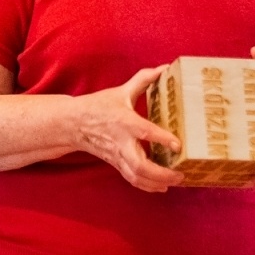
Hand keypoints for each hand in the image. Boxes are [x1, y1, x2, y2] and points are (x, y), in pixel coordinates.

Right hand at [73, 66, 184, 193]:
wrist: (73, 124)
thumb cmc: (99, 106)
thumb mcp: (120, 91)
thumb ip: (143, 79)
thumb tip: (164, 68)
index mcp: (125, 122)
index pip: (145, 132)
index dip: (162, 139)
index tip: (178, 145)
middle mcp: (121, 142)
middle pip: (140, 165)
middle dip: (161, 173)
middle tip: (180, 173)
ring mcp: (118, 156)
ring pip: (136, 176)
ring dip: (156, 183)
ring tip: (175, 181)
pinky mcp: (116, 164)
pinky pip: (132, 179)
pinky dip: (147, 186)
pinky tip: (161, 186)